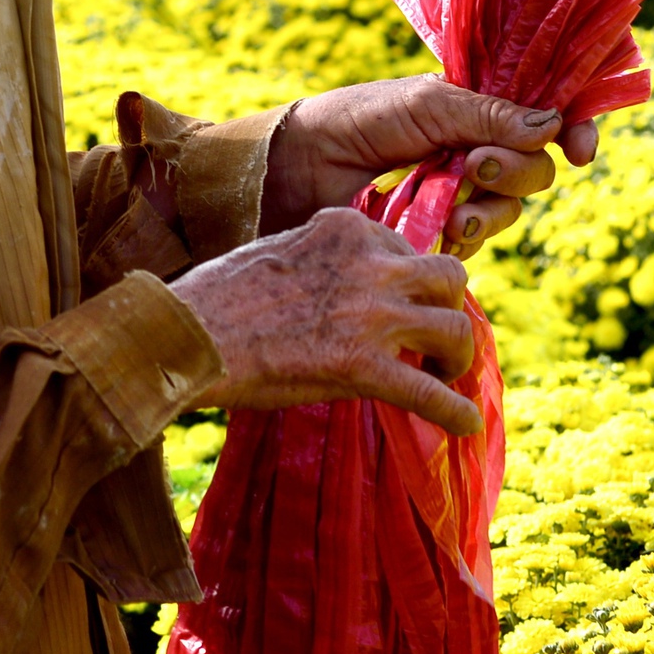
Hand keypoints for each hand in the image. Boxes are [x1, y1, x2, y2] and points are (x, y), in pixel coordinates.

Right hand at [172, 207, 481, 433]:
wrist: (188, 334)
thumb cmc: (217, 296)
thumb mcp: (279, 247)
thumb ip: (322, 258)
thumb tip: (340, 285)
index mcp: (346, 227)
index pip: (404, 246)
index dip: (408, 280)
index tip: (400, 304)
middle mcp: (370, 264)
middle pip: (449, 277)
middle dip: (450, 306)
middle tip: (436, 335)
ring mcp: (371, 315)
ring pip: (455, 328)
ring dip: (458, 355)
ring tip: (447, 375)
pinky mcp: (362, 368)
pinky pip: (430, 393)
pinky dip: (455, 413)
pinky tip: (465, 426)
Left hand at [260, 75, 598, 254]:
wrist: (300, 167)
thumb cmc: (357, 120)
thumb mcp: (426, 104)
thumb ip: (488, 115)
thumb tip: (554, 125)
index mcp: (475, 109)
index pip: (543, 118)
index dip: (573, 131)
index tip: (582, 149)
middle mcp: (474, 151)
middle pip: (534, 168)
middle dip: (516, 170)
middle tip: (476, 167)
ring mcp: (458, 195)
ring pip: (510, 210)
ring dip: (489, 208)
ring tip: (452, 204)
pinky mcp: (437, 235)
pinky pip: (476, 242)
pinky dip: (464, 234)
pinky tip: (438, 226)